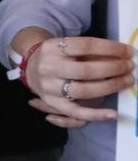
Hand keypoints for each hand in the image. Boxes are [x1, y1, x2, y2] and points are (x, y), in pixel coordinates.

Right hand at [19, 33, 133, 128]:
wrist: (32, 68)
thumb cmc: (58, 56)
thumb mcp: (67, 46)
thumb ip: (91, 52)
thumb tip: (121, 57)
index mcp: (52, 48)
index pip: (85, 46)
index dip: (110, 48)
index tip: (129, 52)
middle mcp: (48, 67)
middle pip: (85, 70)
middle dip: (113, 68)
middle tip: (129, 67)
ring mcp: (49, 87)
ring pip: (82, 91)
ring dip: (109, 87)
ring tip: (126, 81)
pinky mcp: (53, 103)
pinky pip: (75, 112)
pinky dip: (95, 114)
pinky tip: (112, 114)